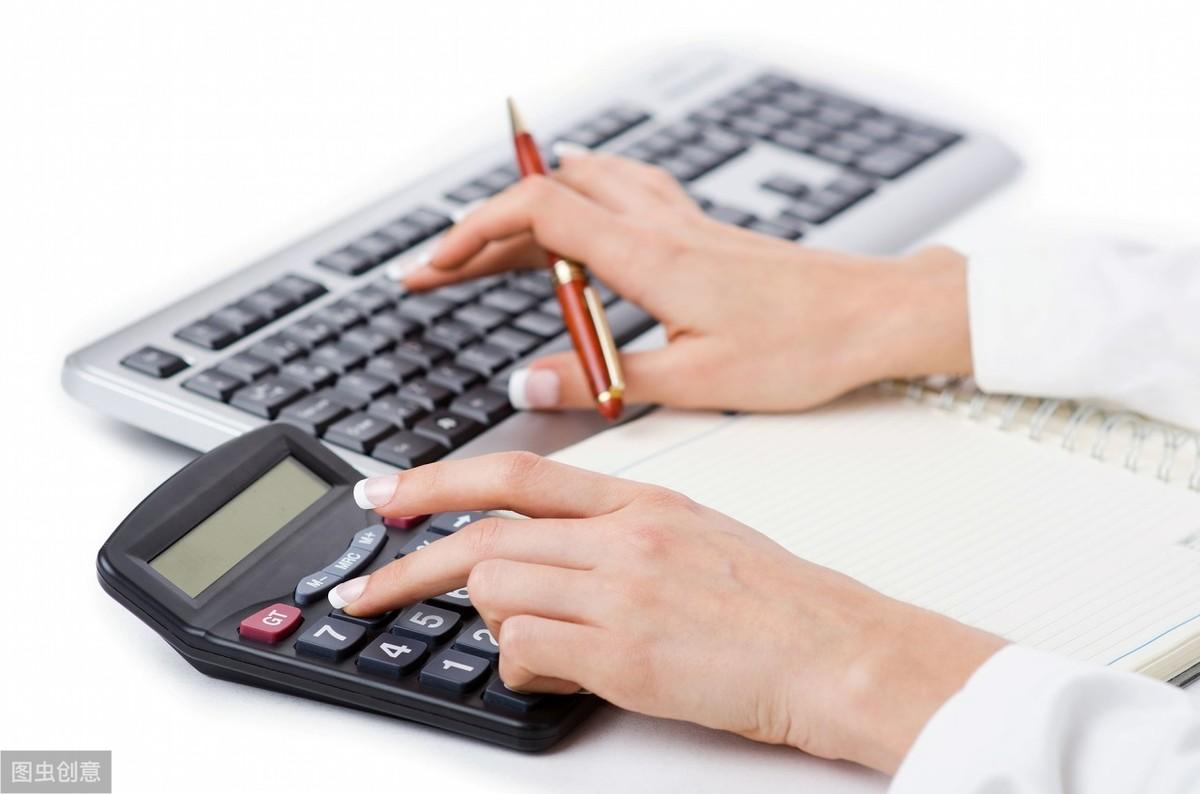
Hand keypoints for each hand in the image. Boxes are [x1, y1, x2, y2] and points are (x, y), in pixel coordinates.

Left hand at [333, 454, 1004, 772]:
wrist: (840, 650)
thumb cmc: (778, 600)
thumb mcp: (695, 535)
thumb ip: (614, 536)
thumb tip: (546, 562)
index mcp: (640, 499)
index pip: (516, 472)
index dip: (437, 482)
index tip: (385, 498)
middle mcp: (623, 536)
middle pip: (485, 539)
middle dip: (408, 569)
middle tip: (361, 592)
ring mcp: (621, 592)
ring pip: (497, 591)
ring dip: (495, 623)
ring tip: (542, 645)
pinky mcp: (625, 654)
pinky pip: (527, 649)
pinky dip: (524, 664)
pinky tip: (564, 671)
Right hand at [402, 148, 970, 412]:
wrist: (877, 314)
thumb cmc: (803, 346)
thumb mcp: (695, 380)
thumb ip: (603, 380)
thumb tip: (527, 384)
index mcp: (650, 256)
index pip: (538, 215)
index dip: (473, 235)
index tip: (432, 270)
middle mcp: (659, 225)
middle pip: (549, 196)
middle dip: (482, 230)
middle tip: (438, 271)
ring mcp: (680, 220)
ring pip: (584, 186)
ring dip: (526, 212)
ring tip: (484, 252)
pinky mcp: (699, 230)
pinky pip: (622, 191)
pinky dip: (577, 198)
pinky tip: (573, 218)